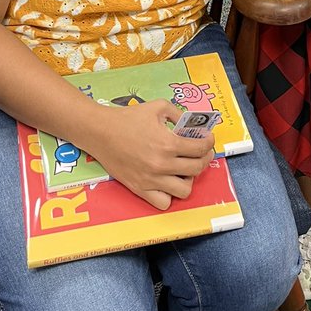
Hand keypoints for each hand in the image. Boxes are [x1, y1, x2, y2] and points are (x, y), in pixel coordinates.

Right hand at [85, 99, 214, 209]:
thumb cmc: (128, 118)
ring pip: (184, 190)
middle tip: (200, 151)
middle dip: (204, 158)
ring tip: (184, 168)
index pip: (200, 148)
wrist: (101, 132)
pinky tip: (167, 181)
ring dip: (189, 179)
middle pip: (197, 168)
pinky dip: (169, 195)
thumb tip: (195, 125)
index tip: (208, 139)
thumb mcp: (159, 107)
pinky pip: (163, 203)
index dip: (209, 142)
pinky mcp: (139, 189)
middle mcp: (161, 165)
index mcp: (168, 143)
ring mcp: (151, 180)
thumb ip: (179, 115)